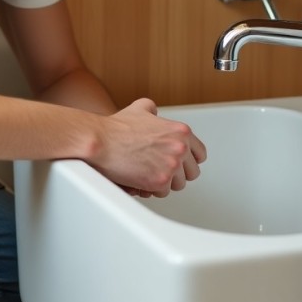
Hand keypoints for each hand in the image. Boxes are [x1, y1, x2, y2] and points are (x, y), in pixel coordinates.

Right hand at [90, 98, 206, 196]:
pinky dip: (151, 190)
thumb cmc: (116, 128)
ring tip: (147, 175)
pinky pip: (163, 193)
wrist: (100, 141)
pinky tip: (140, 181)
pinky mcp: (160, 181)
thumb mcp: (139, 109)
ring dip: (163, 183)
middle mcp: (180, 147)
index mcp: (181, 131)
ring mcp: (172, 165)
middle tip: (160, 171)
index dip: (188, 161)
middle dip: (177, 174)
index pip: (200, 154)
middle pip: (192, 173)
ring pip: (178, 185)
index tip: (180, 164)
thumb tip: (154, 112)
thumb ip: (152, 110)